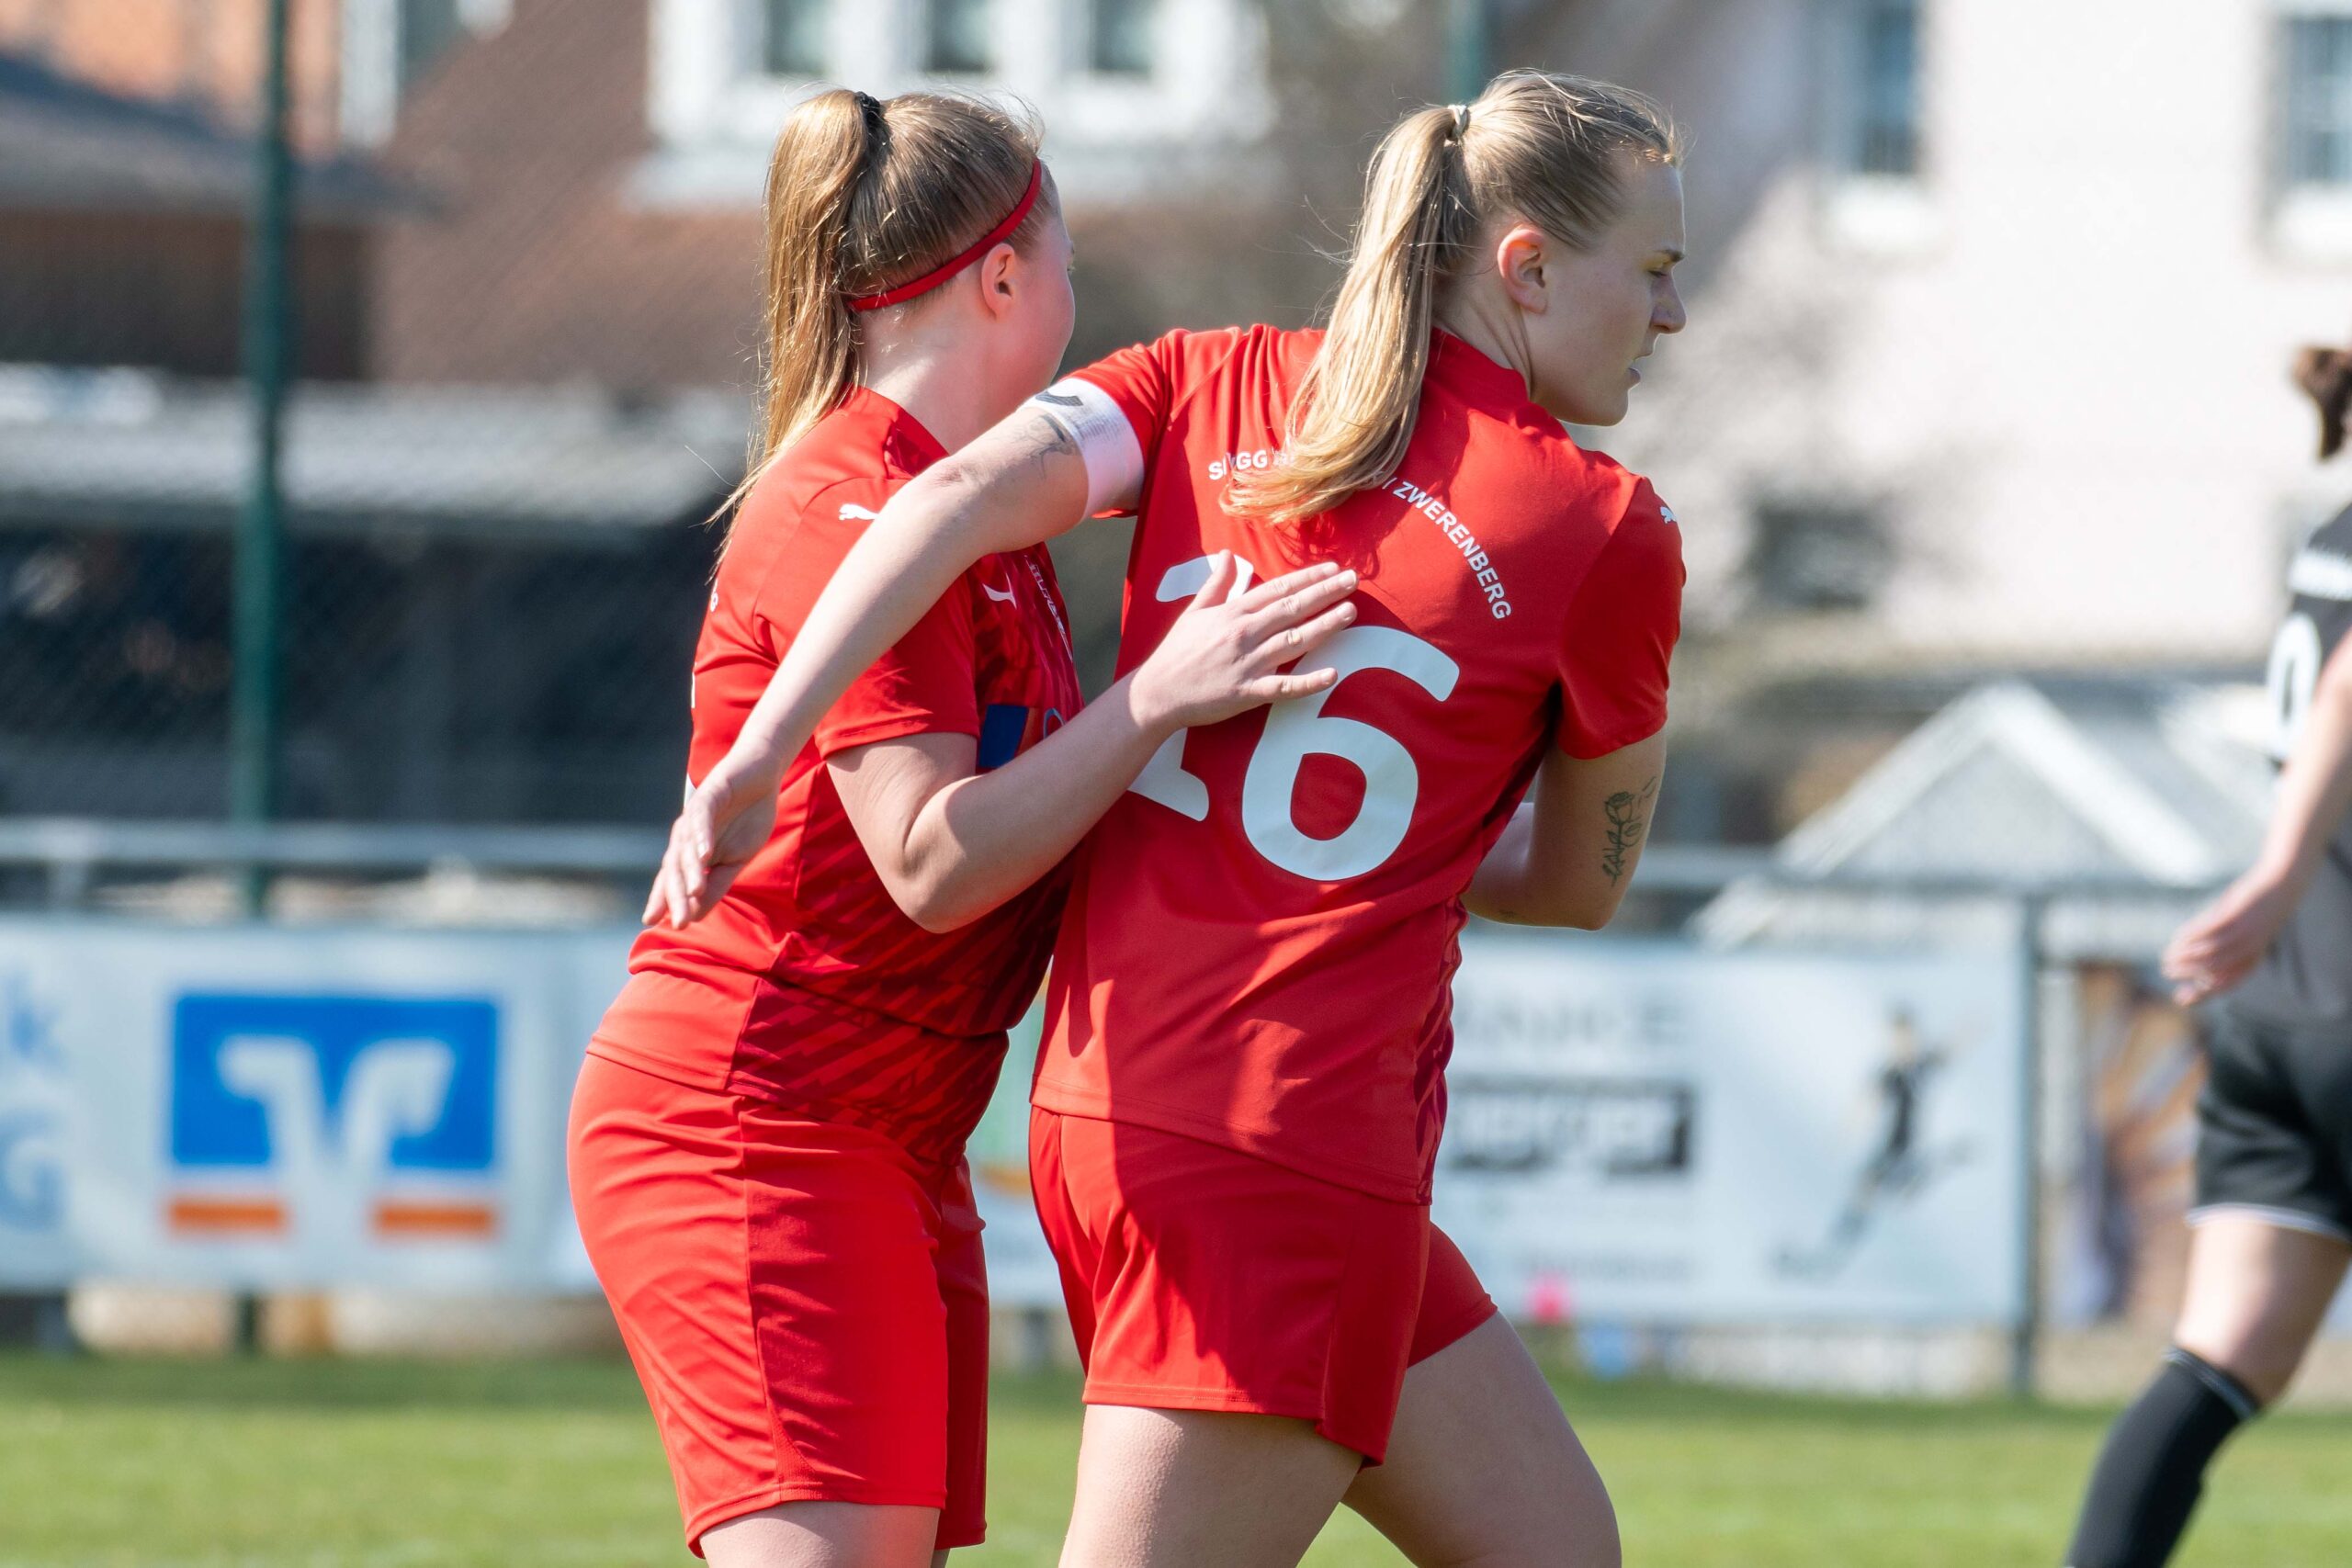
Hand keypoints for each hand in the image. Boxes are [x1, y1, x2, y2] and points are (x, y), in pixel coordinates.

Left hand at [642, 750, 784, 927]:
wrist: (761, 775)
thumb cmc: (748, 818)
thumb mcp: (735, 860)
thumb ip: (716, 885)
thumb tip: (696, 914)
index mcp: (690, 852)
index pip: (673, 879)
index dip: (663, 899)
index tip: (652, 923)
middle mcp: (685, 836)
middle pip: (677, 868)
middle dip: (676, 896)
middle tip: (678, 922)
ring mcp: (694, 817)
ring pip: (687, 848)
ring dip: (692, 871)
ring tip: (694, 893)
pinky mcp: (707, 797)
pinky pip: (702, 820)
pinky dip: (703, 837)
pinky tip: (706, 855)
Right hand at [1128, 555, 1358, 733]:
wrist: (1157, 693)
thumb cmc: (1176, 653)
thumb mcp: (1194, 611)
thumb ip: (1217, 584)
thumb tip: (1230, 555)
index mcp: (1232, 613)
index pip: (1277, 589)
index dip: (1307, 577)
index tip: (1333, 568)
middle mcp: (1243, 634)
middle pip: (1292, 609)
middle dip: (1325, 593)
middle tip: (1353, 580)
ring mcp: (1247, 664)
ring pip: (1294, 641)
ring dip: (1324, 626)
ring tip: (1350, 612)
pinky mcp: (1247, 693)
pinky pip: (1284, 687)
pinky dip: (1308, 682)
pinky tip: (1333, 673)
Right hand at [2161, 871, 2297, 1005]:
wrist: (2282, 884)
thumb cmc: (2256, 910)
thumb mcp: (2242, 932)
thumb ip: (2222, 947)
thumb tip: (2191, 957)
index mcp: (2253, 957)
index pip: (2227, 983)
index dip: (2203, 993)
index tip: (2181, 998)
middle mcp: (2249, 949)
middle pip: (2214, 968)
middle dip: (2187, 973)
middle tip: (2167, 970)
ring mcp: (2243, 932)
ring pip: (2210, 951)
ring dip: (2185, 956)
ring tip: (2167, 956)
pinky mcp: (2237, 915)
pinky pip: (2210, 930)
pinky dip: (2190, 936)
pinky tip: (2177, 937)